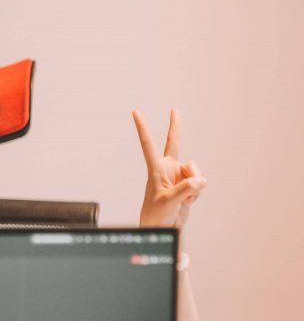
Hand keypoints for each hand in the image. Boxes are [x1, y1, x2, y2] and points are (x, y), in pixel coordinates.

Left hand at [132, 109, 206, 227]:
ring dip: (194, 187)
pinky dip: (197, 194)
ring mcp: (179, 176)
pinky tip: (187, 201)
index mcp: (155, 168)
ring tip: (183, 199)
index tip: (135, 111)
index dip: (143, 127)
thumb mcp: (170, 201)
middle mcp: (167, 168)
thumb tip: (201, 180)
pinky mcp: (188, 184)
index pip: (148, 144)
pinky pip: (200, 183)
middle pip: (174, 143)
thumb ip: (186, 188)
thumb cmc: (158, 215)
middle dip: (176, 126)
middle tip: (175, 108)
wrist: (164, 228)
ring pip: (196, 171)